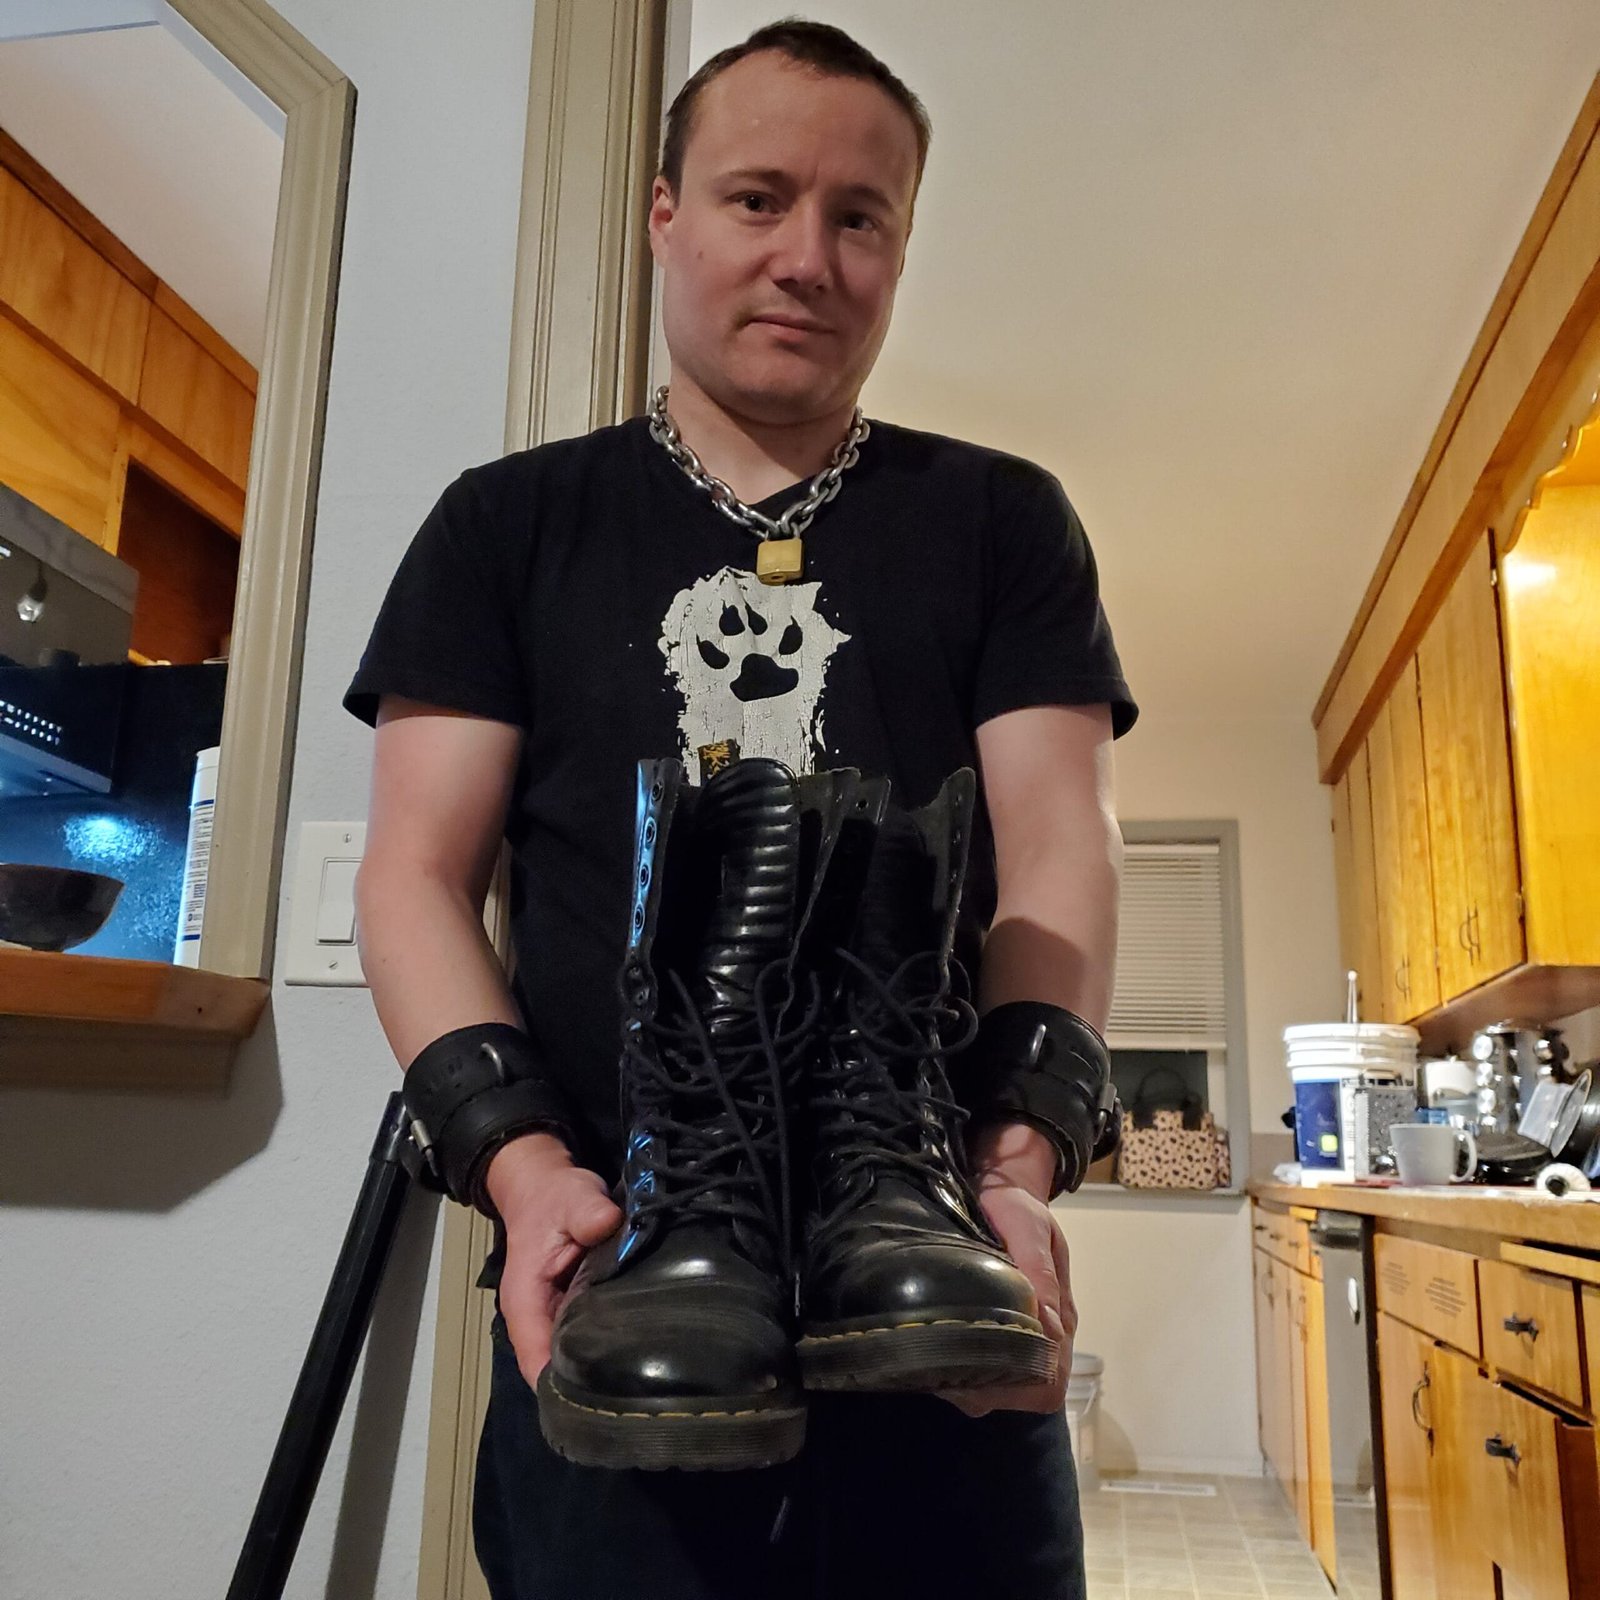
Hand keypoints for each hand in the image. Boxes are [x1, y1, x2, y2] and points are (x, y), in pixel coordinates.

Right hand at [484, 1131, 622, 1390]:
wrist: (547, 1189)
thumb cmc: (554, 1199)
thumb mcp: (571, 1196)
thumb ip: (586, 1211)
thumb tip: (607, 1222)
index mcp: (526, 1306)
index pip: (537, 1364)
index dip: (564, 1390)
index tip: (605, 1399)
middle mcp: (539, 1323)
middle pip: (560, 1373)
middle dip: (594, 1385)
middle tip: (643, 1386)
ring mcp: (558, 1323)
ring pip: (579, 1362)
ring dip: (607, 1368)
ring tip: (650, 1372)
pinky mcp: (578, 1316)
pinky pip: (594, 1341)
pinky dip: (615, 1346)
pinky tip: (646, 1349)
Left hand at [942, 1123, 1076, 1417]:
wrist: (1002, 1187)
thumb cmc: (1014, 1206)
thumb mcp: (1027, 1227)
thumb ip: (1040, 1274)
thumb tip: (1049, 1329)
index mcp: (1058, 1313)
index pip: (1048, 1382)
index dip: (1018, 1390)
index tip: (976, 1375)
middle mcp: (1046, 1331)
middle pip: (1027, 1393)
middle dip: (987, 1392)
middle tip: (942, 1372)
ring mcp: (1028, 1330)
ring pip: (1006, 1385)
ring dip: (973, 1384)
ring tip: (934, 1363)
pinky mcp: (1004, 1324)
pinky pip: (993, 1366)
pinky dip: (966, 1369)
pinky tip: (939, 1351)